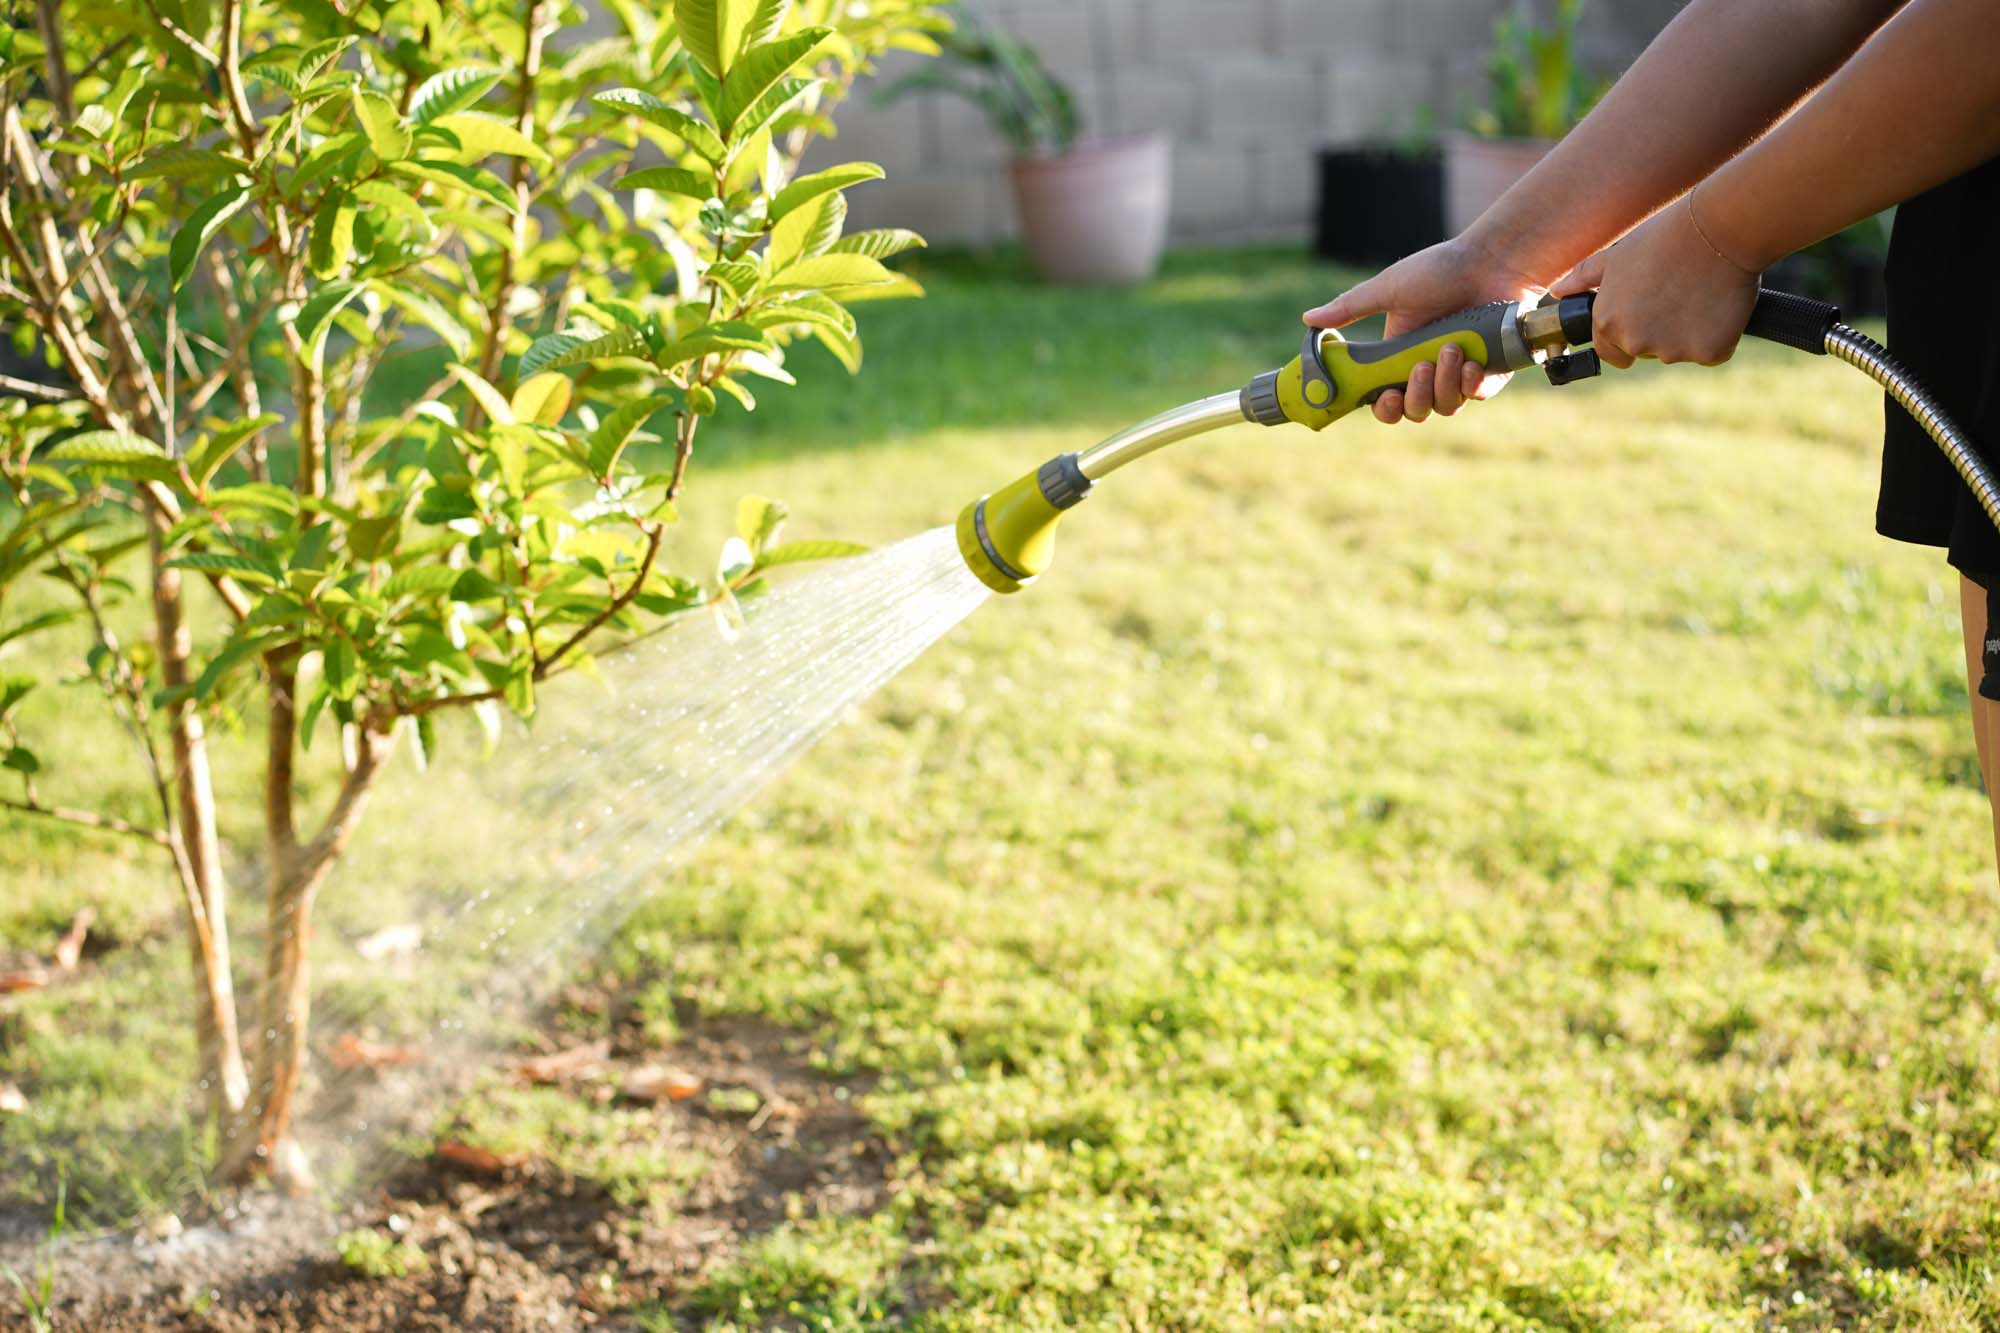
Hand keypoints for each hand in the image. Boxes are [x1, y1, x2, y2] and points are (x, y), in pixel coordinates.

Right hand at [1303, 236, 1544, 424]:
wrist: (1491, 259)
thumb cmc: (1440, 270)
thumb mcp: (1388, 289)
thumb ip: (1350, 308)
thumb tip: (1308, 319)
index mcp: (1399, 355)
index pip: (1386, 398)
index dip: (1384, 408)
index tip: (1385, 398)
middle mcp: (1428, 368)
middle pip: (1415, 410)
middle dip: (1415, 397)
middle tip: (1420, 368)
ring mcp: (1459, 371)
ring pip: (1446, 406)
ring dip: (1444, 384)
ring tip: (1450, 350)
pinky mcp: (1490, 369)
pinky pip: (1478, 395)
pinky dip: (1473, 385)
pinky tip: (1472, 363)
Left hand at [1551, 196, 1759, 368]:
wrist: (1716, 228)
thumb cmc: (1664, 237)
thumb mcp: (1614, 257)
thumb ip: (1583, 279)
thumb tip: (1557, 292)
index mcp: (1608, 324)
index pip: (1611, 352)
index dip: (1628, 335)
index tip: (1647, 316)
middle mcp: (1635, 342)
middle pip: (1647, 352)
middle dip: (1660, 332)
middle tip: (1677, 294)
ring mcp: (1672, 350)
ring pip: (1681, 352)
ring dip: (1689, 333)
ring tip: (1697, 293)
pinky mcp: (1708, 351)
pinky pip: (1714, 352)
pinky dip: (1719, 335)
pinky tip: (1719, 304)